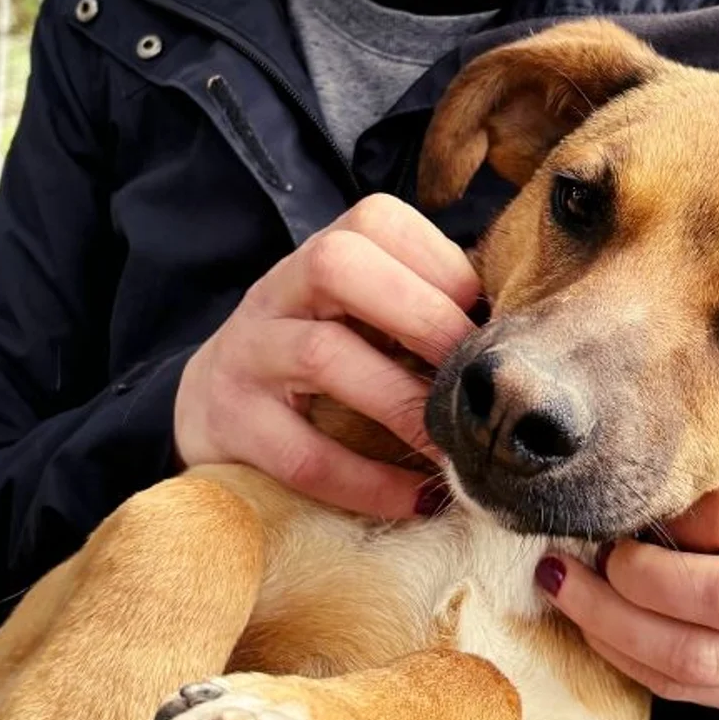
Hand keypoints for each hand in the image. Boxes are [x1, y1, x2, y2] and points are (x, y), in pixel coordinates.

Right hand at [174, 194, 478, 518]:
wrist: (209, 409)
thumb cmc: (314, 363)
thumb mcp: (355, 320)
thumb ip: (416, 314)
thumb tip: (509, 343)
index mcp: (318, 257)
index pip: (378, 220)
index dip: (443, 267)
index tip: (482, 321)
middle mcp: (276, 291)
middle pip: (340, 263)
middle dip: (424, 318)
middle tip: (471, 380)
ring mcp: (246, 353)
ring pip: (321, 355)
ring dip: (402, 403)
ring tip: (451, 446)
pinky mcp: (230, 424)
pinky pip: (304, 453)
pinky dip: (369, 481)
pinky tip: (414, 498)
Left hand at [535, 473, 718, 714]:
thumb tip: (623, 483)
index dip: (673, 508)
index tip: (635, 495)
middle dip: (640, 576)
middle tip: (597, 551)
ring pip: (696, 659)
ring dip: (611, 622)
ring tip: (563, 583)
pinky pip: (685, 690)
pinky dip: (625, 654)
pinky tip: (592, 622)